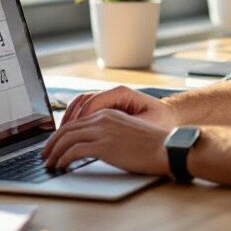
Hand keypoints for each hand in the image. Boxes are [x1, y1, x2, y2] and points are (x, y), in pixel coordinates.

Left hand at [42, 108, 170, 175]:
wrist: (167, 148)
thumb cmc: (152, 146)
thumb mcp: (126, 133)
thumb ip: (109, 135)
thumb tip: (94, 148)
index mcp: (107, 114)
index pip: (76, 122)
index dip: (61, 135)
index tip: (54, 146)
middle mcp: (102, 119)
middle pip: (67, 129)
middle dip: (52, 143)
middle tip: (45, 155)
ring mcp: (102, 132)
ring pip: (67, 139)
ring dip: (54, 153)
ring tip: (49, 164)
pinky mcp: (104, 146)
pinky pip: (75, 151)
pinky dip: (64, 159)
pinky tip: (61, 166)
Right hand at [60, 85, 176, 128]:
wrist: (170, 121)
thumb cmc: (161, 124)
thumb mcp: (146, 126)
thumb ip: (126, 128)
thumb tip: (106, 133)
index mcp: (122, 93)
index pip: (95, 101)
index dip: (82, 117)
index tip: (74, 133)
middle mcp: (112, 93)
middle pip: (83, 100)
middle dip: (70, 119)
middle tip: (61, 137)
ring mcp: (108, 99)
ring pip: (81, 103)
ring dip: (69, 118)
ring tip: (61, 135)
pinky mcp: (106, 107)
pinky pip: (85, 109)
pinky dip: (75, 119)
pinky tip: (70, 133)